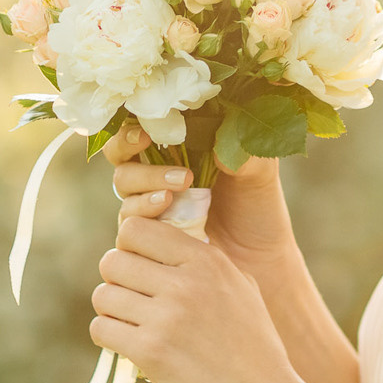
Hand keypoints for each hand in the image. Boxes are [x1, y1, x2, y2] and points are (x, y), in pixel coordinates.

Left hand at [89, 207, 304, 382]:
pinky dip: (108, 336)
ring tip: (129, 323)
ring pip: (103, 295)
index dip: (129, 246)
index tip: (140, 266)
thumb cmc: (252, 346)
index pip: (136, 229)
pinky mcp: (150, 351)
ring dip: (110, 310)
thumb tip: (166, 244)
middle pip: (113, 260)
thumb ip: (205, 261)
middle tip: (131, 298)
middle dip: (116, 279)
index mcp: (206, 260)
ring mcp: (166, 317)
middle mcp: (185, 282)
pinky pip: (102, 329)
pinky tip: (126, 344)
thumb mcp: (241, 287)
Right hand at [104, 122, 298, 268]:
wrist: (261, 257)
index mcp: (179, 147)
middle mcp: (157, 173)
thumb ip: (242, 147)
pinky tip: (166, 207)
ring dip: (142, 184)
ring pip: (123, 186)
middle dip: (130, 151)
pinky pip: (130, 221)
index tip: (145, 129)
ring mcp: (149, 205)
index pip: (141, 126)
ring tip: (173, 191)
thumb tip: (217, 133)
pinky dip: (142, 211)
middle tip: (153, 149)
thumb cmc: (258, 207)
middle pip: (121, 156)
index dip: (134, 124)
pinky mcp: (147, 236)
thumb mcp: (258, 171)